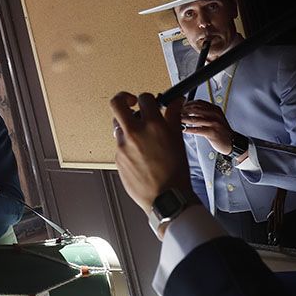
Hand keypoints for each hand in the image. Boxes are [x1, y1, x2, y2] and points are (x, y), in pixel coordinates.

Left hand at [111, 92, 191, 213]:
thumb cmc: (175, 172)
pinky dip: (128, 145)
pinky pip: (120, 145)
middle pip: (117, 104)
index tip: (151, 103)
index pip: (145, 98)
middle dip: (123, 99)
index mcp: (153, 126)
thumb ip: (174, 117)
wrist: (165, 197)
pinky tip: (140, 155)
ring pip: (118, 125)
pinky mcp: (118, 158)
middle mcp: (134, 133)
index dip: (148, 99)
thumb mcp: (178, 140)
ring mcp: (123, 146)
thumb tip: (176, 102)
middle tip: (131, 103)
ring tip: (139, 134)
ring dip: (126, 124)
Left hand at [180, 99, 234, 154]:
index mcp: (215, 109)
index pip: (198, 102)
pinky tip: (184, 130)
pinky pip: (198, 130)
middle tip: (175, 113)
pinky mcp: (212, 132)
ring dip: (184, 119)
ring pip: (195, 119)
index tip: (180, 106)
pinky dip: (189, 129)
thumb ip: (203, 113)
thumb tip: (188, 110)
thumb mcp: (214, 118)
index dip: (187, 104)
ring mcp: (214, 123)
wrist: (231, 142)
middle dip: (183, 110)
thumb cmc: (221, 131)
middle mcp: (215, 114)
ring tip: (177, 121)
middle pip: (195, 109)